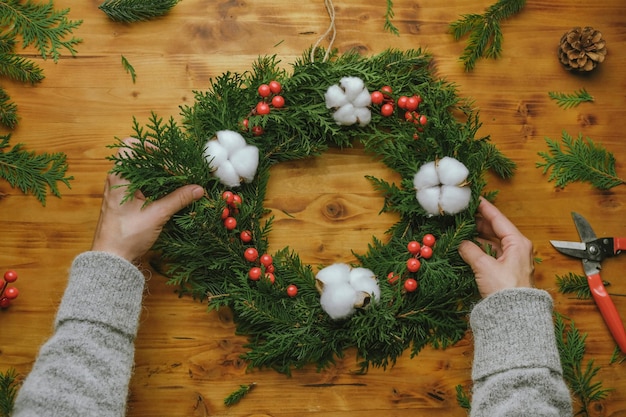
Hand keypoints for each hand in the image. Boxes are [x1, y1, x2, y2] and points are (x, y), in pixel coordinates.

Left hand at [91, 138, 204, 261]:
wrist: (111, 258)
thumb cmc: (127, 235)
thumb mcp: (157, 215)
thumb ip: (178, 199)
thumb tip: (198, 188)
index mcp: (119, 177)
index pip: (129, 146)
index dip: (148, 146)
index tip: (167, 155)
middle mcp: (117, 180)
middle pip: (139, 158)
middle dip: (160, 161)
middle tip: (178, 168)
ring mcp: (119, 191)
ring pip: (140, 172)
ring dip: (158, 173)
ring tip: (177, 179)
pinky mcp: (123, 202)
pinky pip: (140, 185)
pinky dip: (154, 185)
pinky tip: (169, 192)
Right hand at [458, 198, 533, 297]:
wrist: (515, 317)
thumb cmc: (505, 290)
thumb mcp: (484, 267)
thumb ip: (470, 251)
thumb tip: (460, 243)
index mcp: (517, 242)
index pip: (498, 219)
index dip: (484, 208)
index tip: (473, 198)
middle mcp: (516, 249)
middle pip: (495, 229)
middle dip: (478, 222)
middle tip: (462, 215)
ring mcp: (512, 260)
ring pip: (492, 242)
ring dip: (477, 236)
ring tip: (461, 229)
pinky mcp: (505, 271)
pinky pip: (491, 254)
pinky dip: (479, 249)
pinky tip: (467, 246)